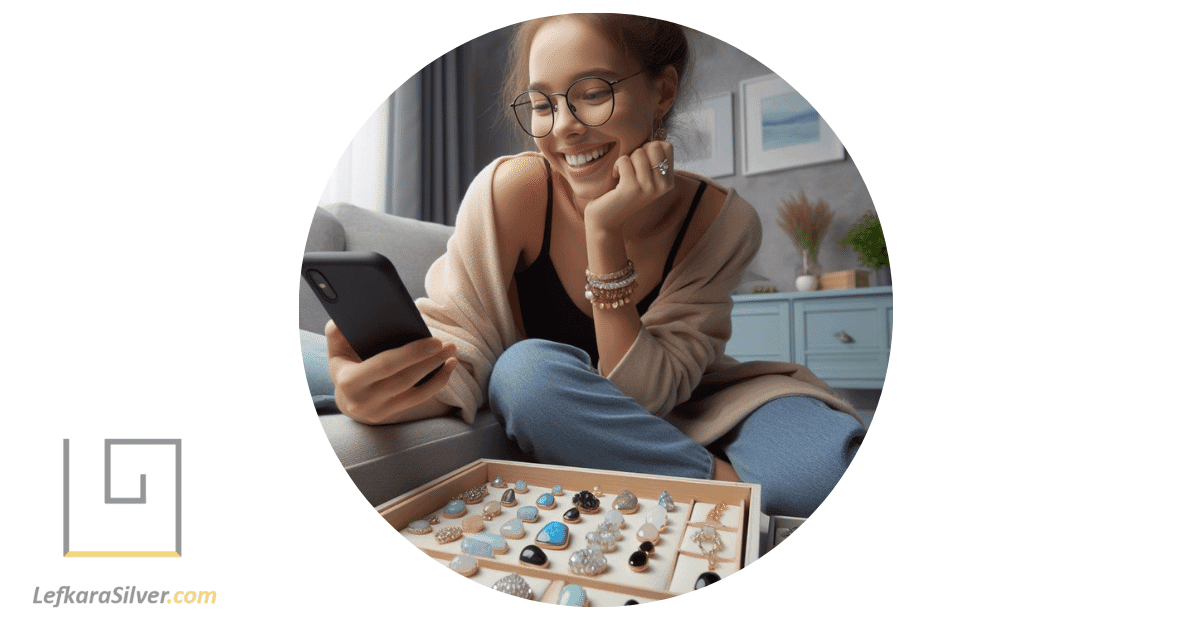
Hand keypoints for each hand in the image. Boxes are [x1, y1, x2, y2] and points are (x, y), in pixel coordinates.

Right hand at [325, 319, 457, 423]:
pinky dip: (436, 384)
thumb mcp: (336, 346)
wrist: (344, 395)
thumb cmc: (344, 362)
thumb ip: (338, 330)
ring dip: (437, 372)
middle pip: (403, 380)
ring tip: (452, 354)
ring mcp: (376, 411)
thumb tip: (349, 317)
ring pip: (414, 392)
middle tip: (449, 345)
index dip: (412, 354)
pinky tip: (448, 368)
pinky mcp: (389, 415)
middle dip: (430, 361)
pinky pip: (417, 400)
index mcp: (348, 380)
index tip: (435, 340)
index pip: (384, 366)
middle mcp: (361, 400)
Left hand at [584, 140, 673, 233]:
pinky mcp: (632, 188)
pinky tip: (615, 178)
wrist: (606, 220)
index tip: (639, 162)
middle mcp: (663, 186)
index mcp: (668, 181)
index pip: (667, 146)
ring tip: (622, 174)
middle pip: (655, 146)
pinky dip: (615, 165)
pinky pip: (624, 160)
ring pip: (639, 152)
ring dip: (626, 159)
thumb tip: (654, 136)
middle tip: (630, 168)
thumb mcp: (642, 176)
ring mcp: (649, 188)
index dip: (650, 147)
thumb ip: (651, 160)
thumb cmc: (621, 193)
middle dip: (638, 151)